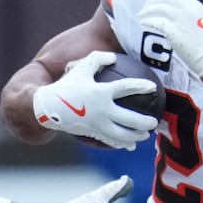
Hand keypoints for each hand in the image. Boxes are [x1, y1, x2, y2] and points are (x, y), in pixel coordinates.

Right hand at [32, 51, 158, 150]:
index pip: (126, 88)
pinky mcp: (93, 133)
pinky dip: (121, 144)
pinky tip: (129, 146)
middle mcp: (102, 110)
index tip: (153, 87)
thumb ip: (98, 59)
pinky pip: (110, 141)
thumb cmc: (66, 86)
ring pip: (122, 134)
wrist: (48, 107)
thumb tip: (114, 56)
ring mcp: (98, 124)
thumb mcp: (81, 68)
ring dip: (136, 136)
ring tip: (146, 135)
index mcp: (101, 92)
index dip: (141, 86)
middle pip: (129, 119)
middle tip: (153, 122)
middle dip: (144, 122)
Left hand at [138, 0, 202, 76]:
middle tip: (146, 5)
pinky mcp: (173, 31)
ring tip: (142, 15)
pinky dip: (148, 20)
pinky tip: (144, 22)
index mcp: (194, 5)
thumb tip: (180, 5)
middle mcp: (187, 9)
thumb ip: (192, 10)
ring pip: (158, 7)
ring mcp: (179, 20)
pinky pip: (156, 22)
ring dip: (147, 10)